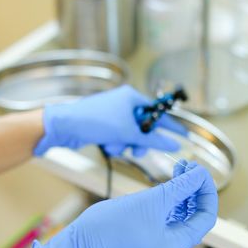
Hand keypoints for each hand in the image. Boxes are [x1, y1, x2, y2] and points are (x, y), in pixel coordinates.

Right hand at [32, 163, 217, 247]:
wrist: (77, 247)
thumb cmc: (108, 227)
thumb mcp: (150, 201)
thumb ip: (179, 187)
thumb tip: (200, 174)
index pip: (205, 218)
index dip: (206, 191)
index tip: (200, 171)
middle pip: (194, 219)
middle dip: (193, 191)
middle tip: (188, 166)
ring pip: (180, 220)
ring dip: (182, 196)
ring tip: (179, 171)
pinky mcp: (147, 246)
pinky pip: (166, 224)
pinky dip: (169, 206)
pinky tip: (168, 187)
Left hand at [33, 85, 186, 156]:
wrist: (64, 126)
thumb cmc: (94, 121)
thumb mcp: (127, 132)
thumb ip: (153, 140)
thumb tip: (174, 145)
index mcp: (132, 97)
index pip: (158, 112)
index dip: (171, 126)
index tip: (183, 136)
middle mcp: (124, 103)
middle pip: (144, 127)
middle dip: (139, 141)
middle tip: (137, 150)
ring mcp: (114, 115)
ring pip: (131, 136)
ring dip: (125, 145)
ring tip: (115, 146)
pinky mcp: (104, 126)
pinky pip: (119, 138)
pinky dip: (115, 144)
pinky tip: (106, 145)